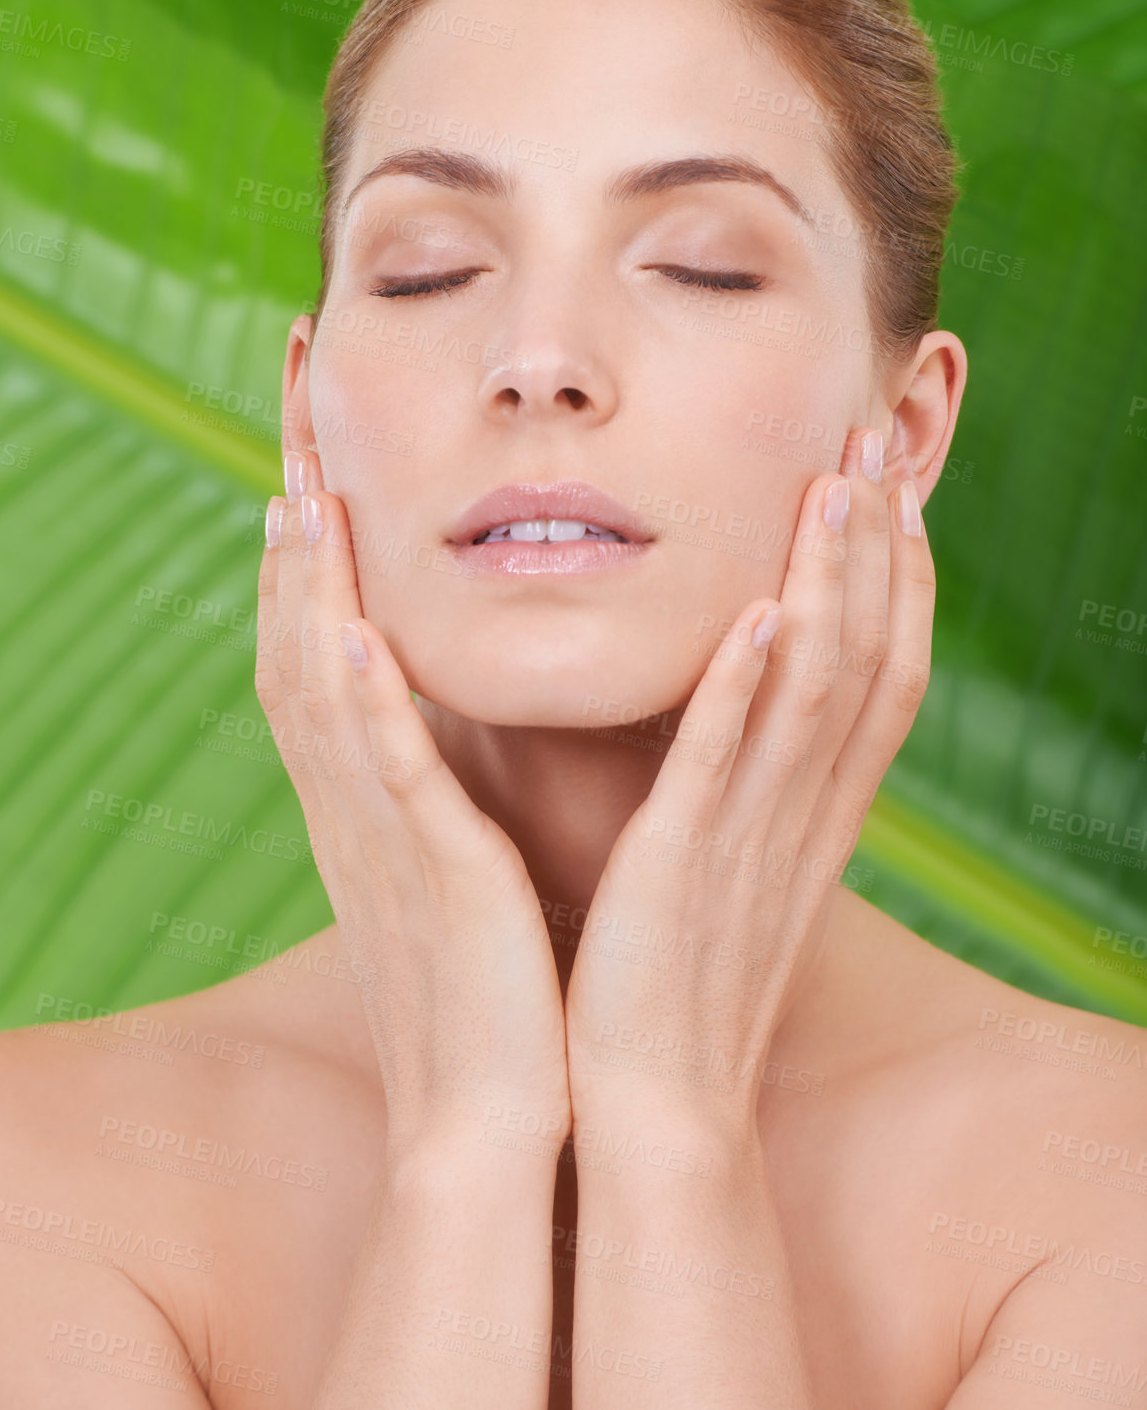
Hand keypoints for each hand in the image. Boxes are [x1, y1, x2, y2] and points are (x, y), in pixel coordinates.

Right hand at [256, 448, 570, 1157]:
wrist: (487, 1122)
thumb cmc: (483, 998)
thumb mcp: (447, 880)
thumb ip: (434, 808)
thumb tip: (444, 754)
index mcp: (363, 815)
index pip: (314, 673)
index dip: (302, 583)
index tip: (307, 492)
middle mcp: (352, 817)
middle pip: (297, 660)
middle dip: (293, 557)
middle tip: (291, 454)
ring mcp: (383, 844)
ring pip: (324, 698)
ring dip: (315, 596)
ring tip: (311, 501)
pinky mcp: (434, 877)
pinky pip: (393, 774)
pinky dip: (370, 701)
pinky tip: (364, 629)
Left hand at [563, 426, 933, 1141]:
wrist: (652, 1107)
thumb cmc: (673, 982)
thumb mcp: (726, 869)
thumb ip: (740, 787)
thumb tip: (732, 712)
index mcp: (811, 815)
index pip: (877, 676)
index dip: (892, 578)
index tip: (889, 490)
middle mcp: (802, 816)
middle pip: (867, 658)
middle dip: (877, 546)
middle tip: (874, 439)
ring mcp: (749, 840)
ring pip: (814, 690)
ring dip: (829, 584)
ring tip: (835, 485)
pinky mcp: (683, 869)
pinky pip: (725, 765)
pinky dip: (747, 687)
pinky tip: (757, 611)